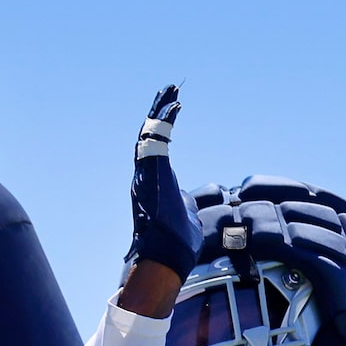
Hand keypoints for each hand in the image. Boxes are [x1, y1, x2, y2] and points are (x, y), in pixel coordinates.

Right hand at [124, 84, 203, 280]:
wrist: (168, 256)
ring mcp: (145, 174)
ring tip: (171, 90)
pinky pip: (155, 140)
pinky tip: (175, 105)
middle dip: (158, 110)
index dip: (163, 126)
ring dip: (160, 110)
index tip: (174, 108)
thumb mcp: (188, 215)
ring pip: (149, 133)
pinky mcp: (152, 173)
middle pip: (148, 134)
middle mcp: (144, 175)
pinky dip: (164, 120)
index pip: (155, 147)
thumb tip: (201, 203)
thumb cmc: (177, 243)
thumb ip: (190, 203)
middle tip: (170, 89)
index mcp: (152, 182)